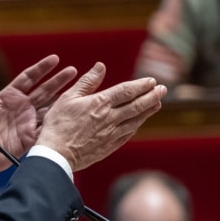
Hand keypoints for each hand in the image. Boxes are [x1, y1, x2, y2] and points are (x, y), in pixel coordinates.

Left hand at [0, 55, 76, 180]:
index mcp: (9, 96)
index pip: (29, 78)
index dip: (42, 68)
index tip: (55, 59)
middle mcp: (21, 107)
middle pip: (44, 90)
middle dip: (58, 80)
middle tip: (73, 71)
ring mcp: (27, 122)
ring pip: (50, 107)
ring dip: (63, 99)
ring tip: (78, 91)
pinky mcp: (30, 138)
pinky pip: (47, 128)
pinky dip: (59, 122)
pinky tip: (71, 116)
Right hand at [35, 64, 166, 171]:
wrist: (57, 154)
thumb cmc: (58, 124)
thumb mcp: (68, 97)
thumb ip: (87, 81)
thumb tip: (101, 66)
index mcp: (100, 103)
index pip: (127, 91)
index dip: (141, 85)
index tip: (152, 81)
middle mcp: (110, 118)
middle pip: (137, 105)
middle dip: (152, 96)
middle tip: (163, 89)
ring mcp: (111, 134)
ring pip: (136, 120)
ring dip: (148, 111)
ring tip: (157, 103)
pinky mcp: (109, 147)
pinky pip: (128, 135)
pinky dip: (136, 126)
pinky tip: (139, 123)